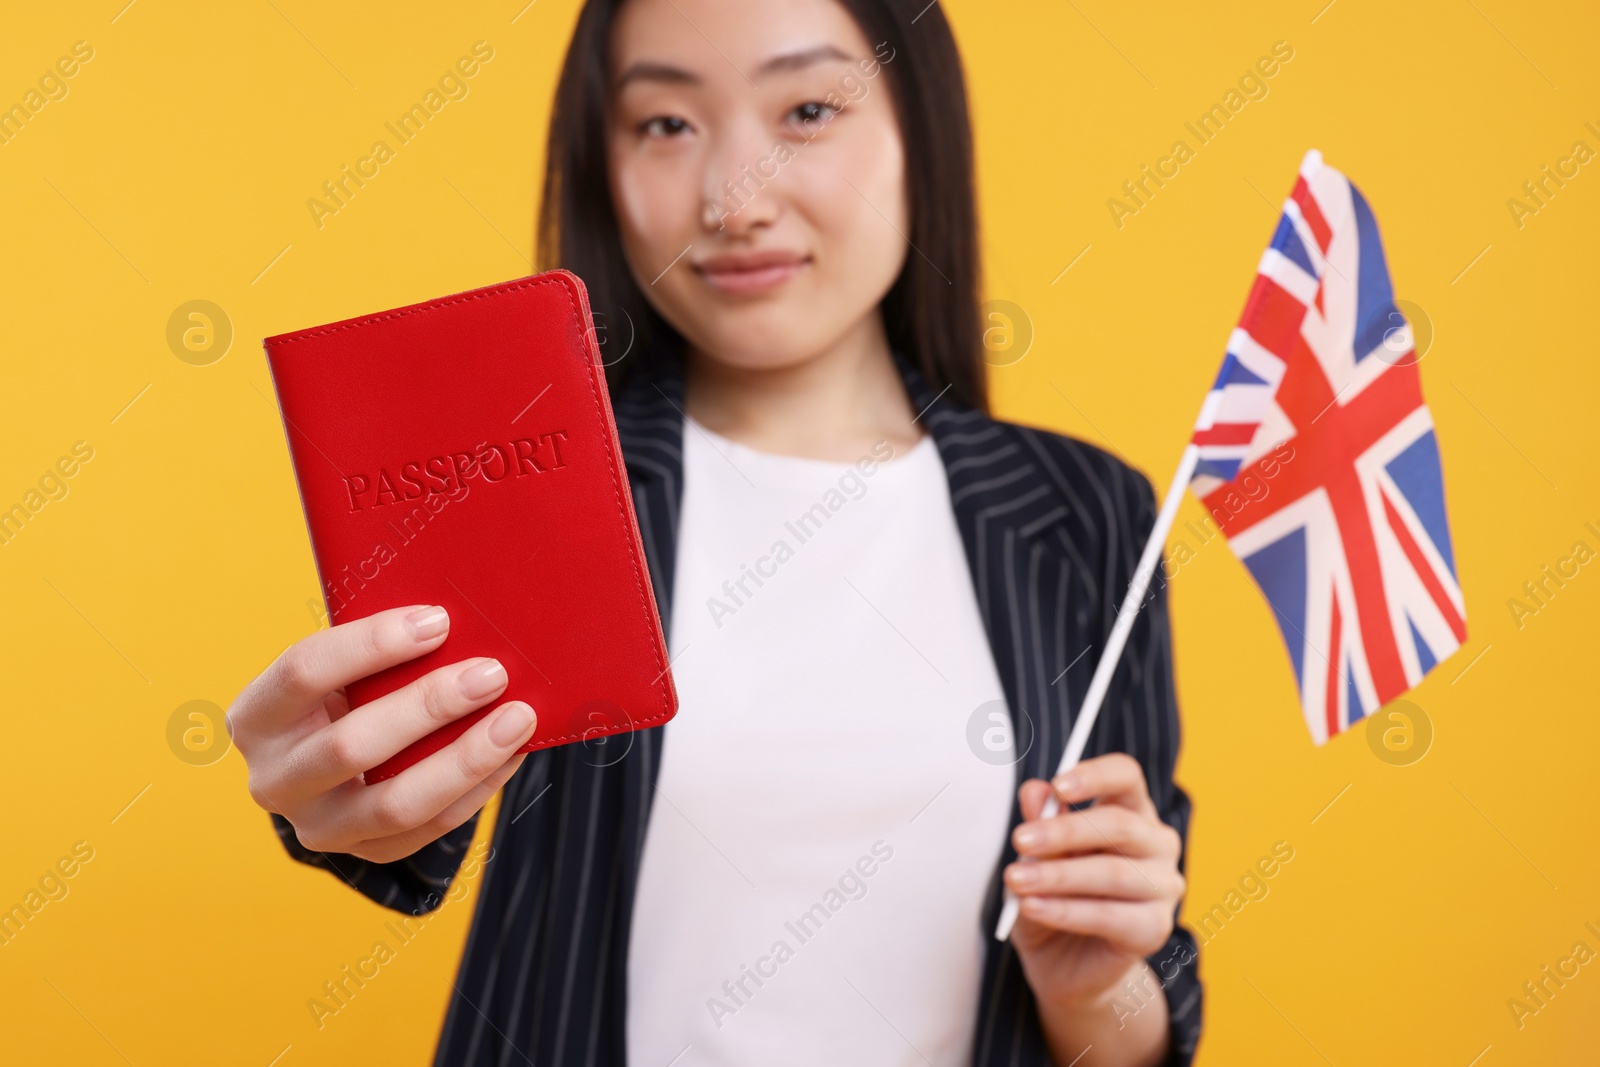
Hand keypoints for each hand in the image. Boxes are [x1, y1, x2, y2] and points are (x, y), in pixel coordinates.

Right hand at [226, 604, 538, 863]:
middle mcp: (274, 779)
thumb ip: (379, 651)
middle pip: (351, 746)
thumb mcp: (339, 671)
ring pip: (395, 803)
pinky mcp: (365, 852)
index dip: (372, 644)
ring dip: (465, 759)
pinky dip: (477, 788)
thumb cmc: (344, 694)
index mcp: (257, 716)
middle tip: (491, 674)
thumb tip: (457, 624)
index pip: (304, 672)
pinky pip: (429, 828)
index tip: (438, 621)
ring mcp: (318, 826)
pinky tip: (511, 753)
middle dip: (429, 706)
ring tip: (517, 718)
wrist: (332, 764)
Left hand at [1005, 753, 1184, 1014]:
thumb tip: (1033, 790)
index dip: (1095, 776)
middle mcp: (1157, 844)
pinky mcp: (1154, 929)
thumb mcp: (1037, 858)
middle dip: (1064, 831)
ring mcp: (1163, 887)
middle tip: (1020, 839)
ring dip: (1057, 875)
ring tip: (1016, 879)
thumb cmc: (1053, 897)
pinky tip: (1032, 907)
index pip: (1126, 777)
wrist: (1063, 963)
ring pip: (1112, 872)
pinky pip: (1108, 915)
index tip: (1057, 785)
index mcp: (1131, 812)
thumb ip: (1040, 824)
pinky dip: (1064, 911)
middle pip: (1120, 823)